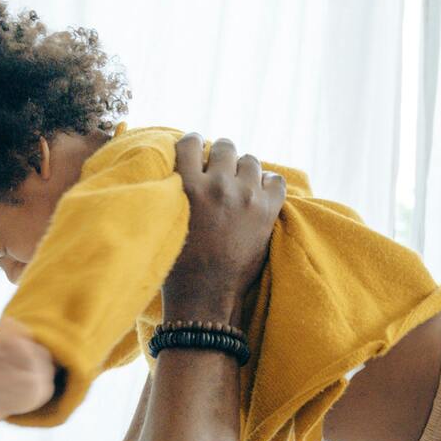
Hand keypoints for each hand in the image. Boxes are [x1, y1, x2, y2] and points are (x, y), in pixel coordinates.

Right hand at [163, 135, 285, 318]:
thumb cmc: (177, 268)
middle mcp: (218, 185)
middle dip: (221, 158)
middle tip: (219, 175)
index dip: (194, 145)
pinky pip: (276, 180)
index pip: (190, 142)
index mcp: (188, 186)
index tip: (197, 154)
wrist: (205, 298)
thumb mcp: (165, 222)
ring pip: (250, 160)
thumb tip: (178, 172)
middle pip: (225, 147)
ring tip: (238, 188)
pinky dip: (268, 185)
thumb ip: (172, 193)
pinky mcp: (267, 211)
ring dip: (243, 171)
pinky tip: (258, 197)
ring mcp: (246, 197)